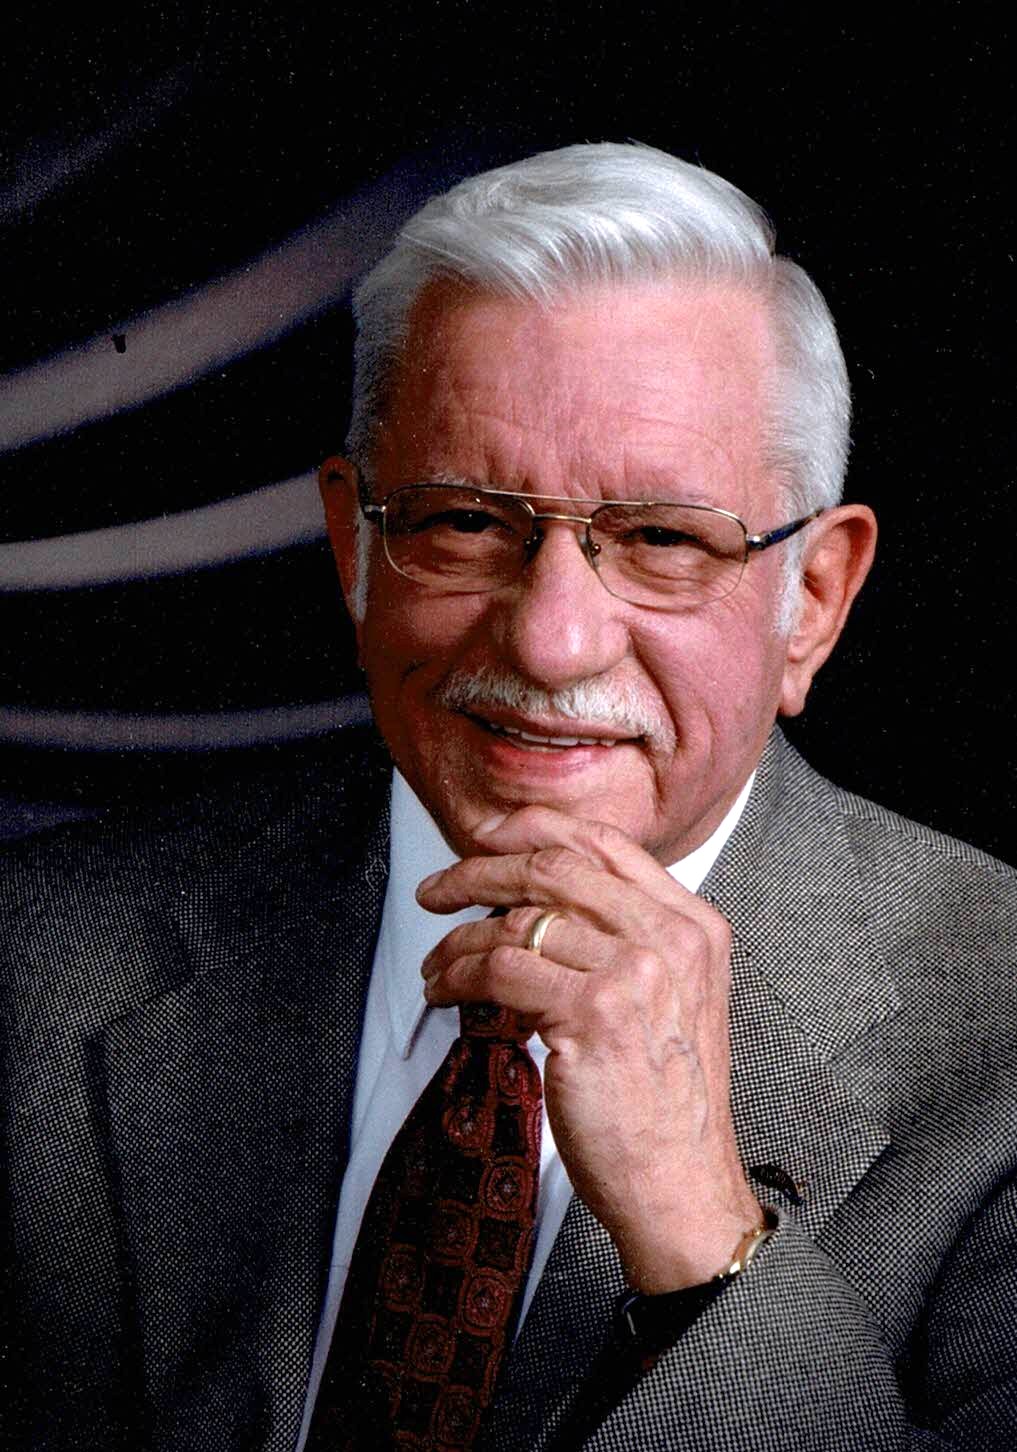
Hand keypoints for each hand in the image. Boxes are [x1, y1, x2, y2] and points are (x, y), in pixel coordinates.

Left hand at [416, 806, 762, 1291]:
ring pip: (519, 921)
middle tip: (437, 891)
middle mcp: (669, 938)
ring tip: (437, 963)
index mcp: (693, 926)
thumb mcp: (675, 1001)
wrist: (682, 1184)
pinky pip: (501, 969)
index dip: (537, 828)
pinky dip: (460, 976)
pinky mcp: (591, 1013)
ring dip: (459, 939)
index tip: (488, 837)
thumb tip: (547, 902)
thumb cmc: (666, 1103)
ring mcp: (633, 973)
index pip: (607, 844)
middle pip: (555, 869)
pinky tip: (446, 991)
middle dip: (480, 871)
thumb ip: (631, 942)